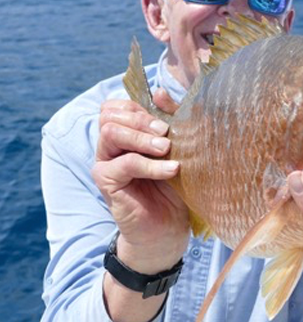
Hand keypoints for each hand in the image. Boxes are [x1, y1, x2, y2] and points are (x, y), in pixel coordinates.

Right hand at [91, 90, 188, 321]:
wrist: (167, 229)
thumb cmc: (175, 187)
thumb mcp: (178, 149)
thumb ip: (170, 121)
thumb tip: (160, 91)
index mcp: (125, 134)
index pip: (117, 105)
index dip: (139, 106)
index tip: (167, 117)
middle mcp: (110, 146)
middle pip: (111, 115)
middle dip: (142, 119)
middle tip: (168, 134)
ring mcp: (105, 164)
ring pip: (111, 132)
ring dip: (143, 138)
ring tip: (168, 149)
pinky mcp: (107, 183)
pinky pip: (124, 164)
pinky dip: (150, 164)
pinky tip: (172, 170)